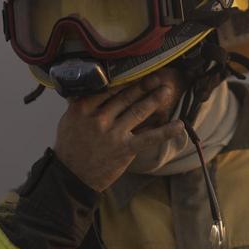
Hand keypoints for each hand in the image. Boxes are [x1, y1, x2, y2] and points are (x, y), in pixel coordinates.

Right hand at [53, 73, 183, 192]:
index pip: (108, 89)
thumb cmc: (70, 148)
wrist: (72, 176)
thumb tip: (92, 88)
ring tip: (167, 89)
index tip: (136, 72)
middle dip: (143, 85)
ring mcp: (113, 133)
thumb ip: (81, 104)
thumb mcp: (68, 120)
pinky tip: (179, 125)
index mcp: (83, 108)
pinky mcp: (125, 148)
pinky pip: (149, 137)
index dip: (125, 81)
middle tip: (157, 76)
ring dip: (155, 98)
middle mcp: (99, 118)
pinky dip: (166, 131)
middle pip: (125, 97)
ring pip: (138, 111)